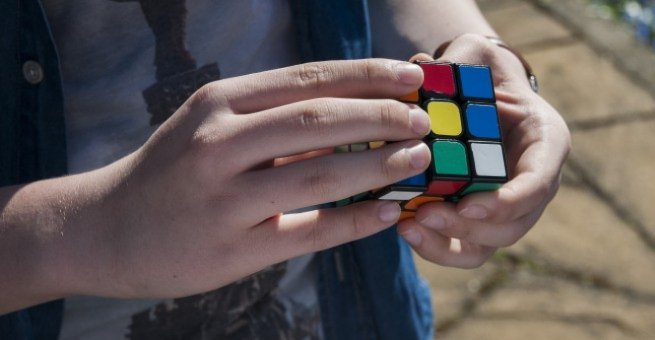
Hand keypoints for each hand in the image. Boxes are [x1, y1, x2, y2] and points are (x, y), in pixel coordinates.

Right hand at [55, 59, 432, 299]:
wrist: (106, 228)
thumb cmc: (169, 170)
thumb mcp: (208, 125)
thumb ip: (270, 118)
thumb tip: (349, 115)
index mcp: (219, 104)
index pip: (309, 78)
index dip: (368, 75)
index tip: (410, 77)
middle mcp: (219, 144)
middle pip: (321, 120)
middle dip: (383, 116)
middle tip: (422, 121)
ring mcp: (224, 198)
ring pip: (321, 173)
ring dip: (379, 165)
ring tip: (417, 159)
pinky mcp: (233, 249)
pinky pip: (310, 231)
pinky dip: (356, 221)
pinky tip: (388, 212)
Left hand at [397, 34, 570, 267]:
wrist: (475, 95)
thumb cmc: (479, 72)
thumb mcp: (475, 56)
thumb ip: (460, 60)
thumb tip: (419, 74)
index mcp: (546, 142)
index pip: (538, 183)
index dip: (507, 202)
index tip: (468, 207)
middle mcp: (533, 182)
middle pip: (513, 225)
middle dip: (470, 228)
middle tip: (427, 215)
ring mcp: (506, 206)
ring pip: (488, 245)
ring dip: (449, 243)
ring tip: (409, 227)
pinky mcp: (478, 219)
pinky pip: (463, 247)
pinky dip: (435, 246)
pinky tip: (405, 228)